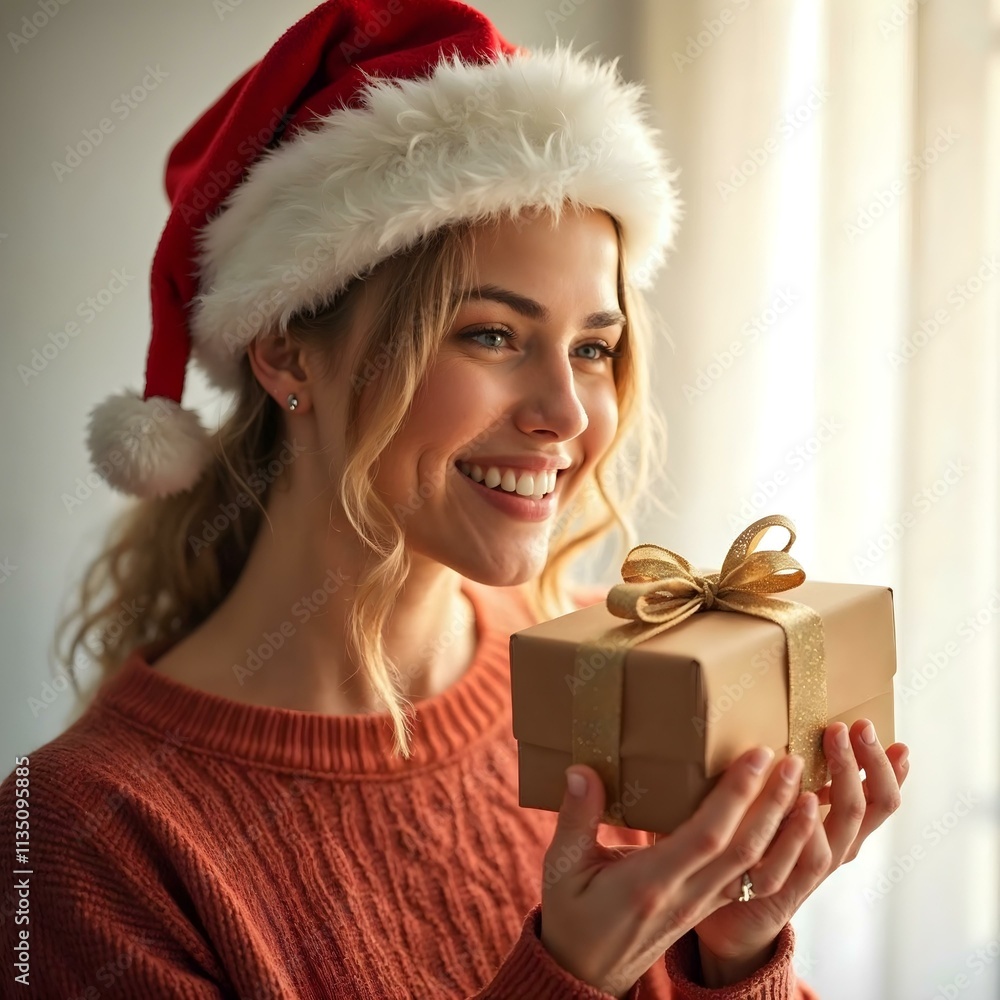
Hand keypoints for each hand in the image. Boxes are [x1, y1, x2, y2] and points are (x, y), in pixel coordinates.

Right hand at [538, 744, 825, 997]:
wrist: (586, 974)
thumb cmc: (571, 915)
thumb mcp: (561, 867)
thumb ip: (575, 818)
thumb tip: (581, 770)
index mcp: (650, 883)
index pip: (707, 836)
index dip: (737, 796)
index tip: (758, 757)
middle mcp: (685, 897)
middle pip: (744, 850)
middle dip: (773, 803)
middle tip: (792, 760)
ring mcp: (701, 906)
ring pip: (757, 869)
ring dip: (786, 830)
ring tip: (807, 789)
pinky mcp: (707, 909)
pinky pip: (753, 883)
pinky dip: (779, 853)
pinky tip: (790, 826)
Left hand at [692, 719, 909, 981]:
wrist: (736, 918)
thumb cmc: (761, 851)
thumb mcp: (789, 812)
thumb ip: (799, 783)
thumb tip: (796, 730)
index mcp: (841, 833)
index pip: (881, 801)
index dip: (891, 773)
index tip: (897, 742)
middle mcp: (835, 852)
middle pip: (867, 807)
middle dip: (866, 763)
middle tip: (856, 726)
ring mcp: (811, 871)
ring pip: (840, 828)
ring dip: (841, 780)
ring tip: (833, 742)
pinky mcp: (781, 887)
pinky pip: (801, 858)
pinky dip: (807, 826)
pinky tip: (807, 797)